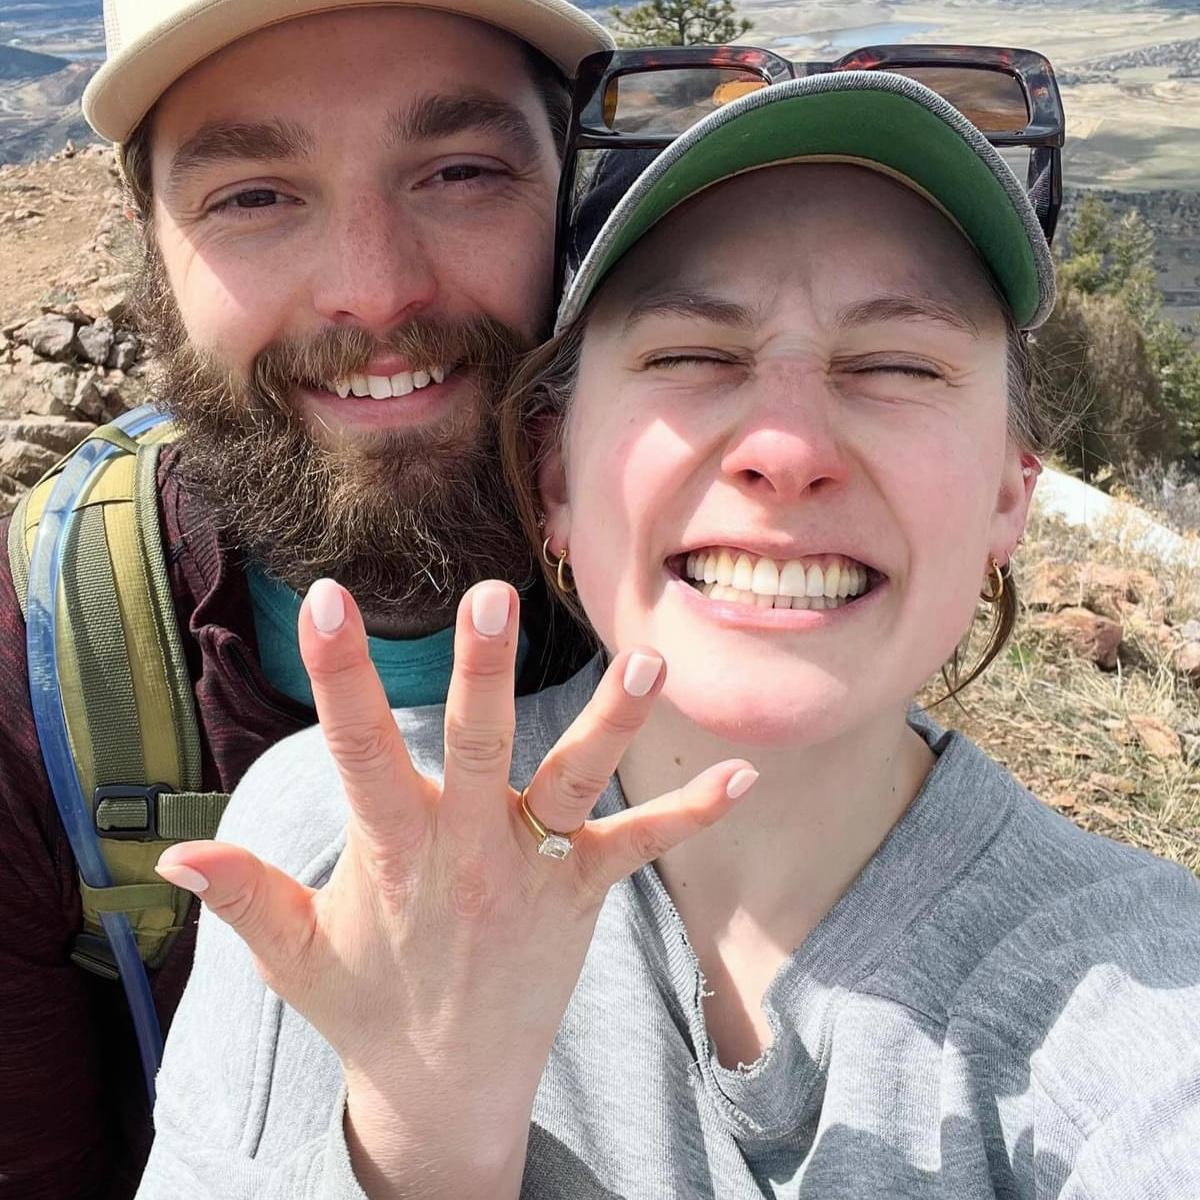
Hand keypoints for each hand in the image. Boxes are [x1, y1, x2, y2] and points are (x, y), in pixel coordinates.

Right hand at [156, 579, 755, 1197]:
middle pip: (478, 751)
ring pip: (572, 786)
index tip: (329, 601)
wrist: (449, 1092)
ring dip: (609, 725)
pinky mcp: (583, 895)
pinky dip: (691, 813)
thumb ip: (246, 896)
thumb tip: (174, 852)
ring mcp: (533, 875)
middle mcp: (469, 856)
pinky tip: (743, 775)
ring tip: (646, 663)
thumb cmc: (366, 1005)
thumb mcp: (295, 957)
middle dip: (481, 674)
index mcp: (393, 857)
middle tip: (489, 598)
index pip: (358, 755)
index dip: (339, 679)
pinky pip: (640, 848)